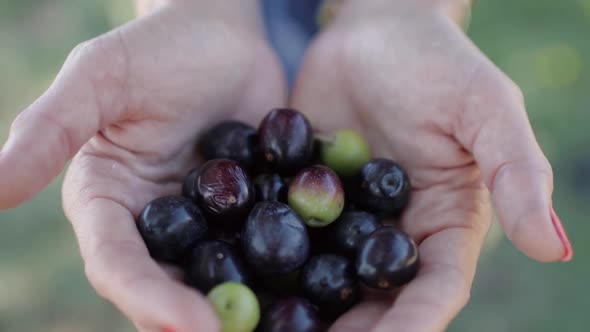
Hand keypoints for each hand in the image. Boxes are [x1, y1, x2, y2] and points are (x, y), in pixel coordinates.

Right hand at [0, 1, 285, 330]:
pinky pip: (264, 246)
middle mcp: (153, 225)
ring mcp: (205, 222)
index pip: (118, 264)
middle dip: (198, 321)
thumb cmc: (154, 47)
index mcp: (108, 204)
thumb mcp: (99, 79)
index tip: (192, 326)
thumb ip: (50, 130)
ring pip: (217, 278)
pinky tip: (312, 291)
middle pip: (168, 287)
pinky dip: (282, 271)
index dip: (148, 298)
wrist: (222, 34)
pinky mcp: (249, 210)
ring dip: (244, 309)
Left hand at [291, 1, 572, 330]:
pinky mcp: (302, 196)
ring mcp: (344, 219)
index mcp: (443, 224)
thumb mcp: (486, 110)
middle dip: (353, 331)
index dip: (413, 323)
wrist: (373, 29)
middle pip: (375, 298)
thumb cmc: (440, 62)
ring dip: (304, 311)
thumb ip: (517, 173)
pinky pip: (285, 234)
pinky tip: (239, 280)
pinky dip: (265, 260)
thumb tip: (556, 248)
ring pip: (325, 278)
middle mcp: (392, 232)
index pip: (434, 289)